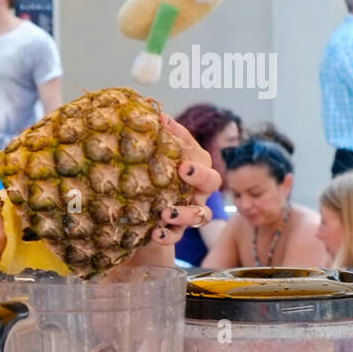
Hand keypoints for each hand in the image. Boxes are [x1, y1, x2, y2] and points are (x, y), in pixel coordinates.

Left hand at [150, 112, 221, 247]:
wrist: (140, 208)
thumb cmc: (155, 174)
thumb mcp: (160, 156)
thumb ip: (166, 137)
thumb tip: (159, 115)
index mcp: (195, 168)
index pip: (203, 161)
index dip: (197, 163)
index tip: (183, 165)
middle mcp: (198, 190)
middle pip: (212, 184)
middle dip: (200, 179)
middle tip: (182, 174)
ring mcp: (190, 211)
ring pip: (201, 215)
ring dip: (186, 214)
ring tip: (166, 212)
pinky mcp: (176, 230)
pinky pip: (177, 236)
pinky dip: (168, 236)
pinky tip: (155, 233)